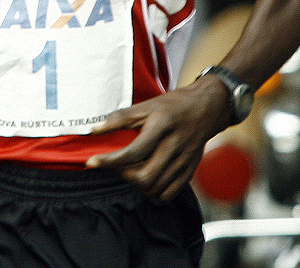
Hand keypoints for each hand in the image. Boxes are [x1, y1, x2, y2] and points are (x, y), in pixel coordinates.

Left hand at [84, 76, 230, 200]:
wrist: (207, 109)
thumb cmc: (173, 106)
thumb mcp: (146, 105)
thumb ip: (120, 118)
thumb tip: (94, 130)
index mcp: (162, 125)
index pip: (133, 151)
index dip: (110, 160)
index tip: (92, 162)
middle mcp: (175, 145)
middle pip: (145, 176)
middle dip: (123, 175)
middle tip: (116, 165)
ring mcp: (184, 161)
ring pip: (155, 188)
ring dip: (136, 184)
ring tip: (129, 170)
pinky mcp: (189, 171)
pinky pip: (168, 194)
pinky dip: (152, 191)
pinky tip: (146, 177)